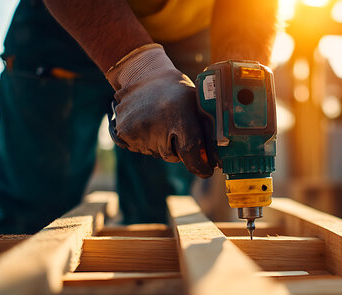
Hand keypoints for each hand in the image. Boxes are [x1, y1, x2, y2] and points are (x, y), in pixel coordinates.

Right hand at [106, 44, 213, 177]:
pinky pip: (140, 148)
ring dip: (161, 144)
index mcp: (179, 115)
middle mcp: (156, 124)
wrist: (145, 75)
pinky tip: (148, 123)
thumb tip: (218, 159)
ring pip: (156, 153)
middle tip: (176, 127)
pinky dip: (145, 141)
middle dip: (179, 149)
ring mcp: (137, 129)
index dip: (199, 165)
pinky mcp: (123, 133)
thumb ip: (207, 131)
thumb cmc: (178, 93)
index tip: (206, 171)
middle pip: (172, 155)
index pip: (190, 151)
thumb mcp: (197, 105)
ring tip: (160, 120)